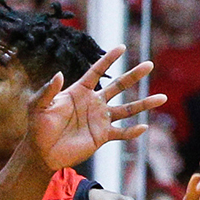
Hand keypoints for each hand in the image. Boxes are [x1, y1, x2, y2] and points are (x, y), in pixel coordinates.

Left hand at [25, 44, 161, 170]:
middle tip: (149, 65)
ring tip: (162, 98)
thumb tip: (59, 74)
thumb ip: (48, 90)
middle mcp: (94, 103)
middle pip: (118, 86)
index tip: (121, 47)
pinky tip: (143, 127)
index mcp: (79, 92)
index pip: (97, 72)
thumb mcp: (38, 106)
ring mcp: (100, 119)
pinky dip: (132, 132)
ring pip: (127, 109)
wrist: (41, 151)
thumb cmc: (38, 127)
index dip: (108, 60)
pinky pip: (122, 132)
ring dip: (144, 104)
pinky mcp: (102, 136)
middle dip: (133, 76)